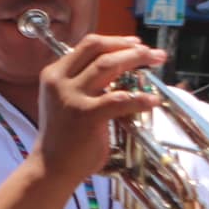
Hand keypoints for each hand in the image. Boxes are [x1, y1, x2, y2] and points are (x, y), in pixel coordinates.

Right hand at [33, 34, 164, 186]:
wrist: (51, 167)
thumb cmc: (63, 136)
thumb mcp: (64, 100)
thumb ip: (82, 82)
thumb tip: (118, 67)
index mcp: (54, 74)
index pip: (87, 46)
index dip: (115, 41)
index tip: (135, 43)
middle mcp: (59, 82)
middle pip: (99, 51)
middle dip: (130, 47)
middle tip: (152, 53)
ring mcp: (72, 98)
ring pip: (108, 66)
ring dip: (136, 61)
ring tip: (156, 63)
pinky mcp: (86, 116)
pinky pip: (119, 100)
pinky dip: (139, 99)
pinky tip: (152, 100)